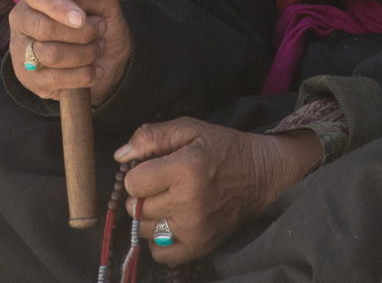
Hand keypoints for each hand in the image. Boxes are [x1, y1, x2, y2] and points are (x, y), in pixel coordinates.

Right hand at [8, 0, 129, 106]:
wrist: (106, 59)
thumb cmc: (99, 22)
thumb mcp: (104, 2)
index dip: (61, 7)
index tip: (83, 18)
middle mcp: (22, 19)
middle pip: (44, 28)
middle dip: (80, 33)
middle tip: (101, 30)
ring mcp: (21, 49)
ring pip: (50, 55)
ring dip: (84, 54)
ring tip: (98, 49)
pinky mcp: (28, 77)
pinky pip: (55, 79)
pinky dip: (82, 75)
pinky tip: (95, 70)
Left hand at [117, 119, 321, 264]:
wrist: (262, 175)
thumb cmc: (224, 148)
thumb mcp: (190, 129)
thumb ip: (151, 136)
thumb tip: (120, 155)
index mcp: (185, 169)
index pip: (134, 183)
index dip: (137, 173)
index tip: (150, 169)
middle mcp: (189, 202)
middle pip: (137, 208)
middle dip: (142, 195)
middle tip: (159, 185)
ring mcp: (195, 228)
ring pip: (145, 230)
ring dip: (150, 217)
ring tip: (168, 202)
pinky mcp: (202, 245)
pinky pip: (162, 253)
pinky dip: (159, 240)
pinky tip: (171, 222)